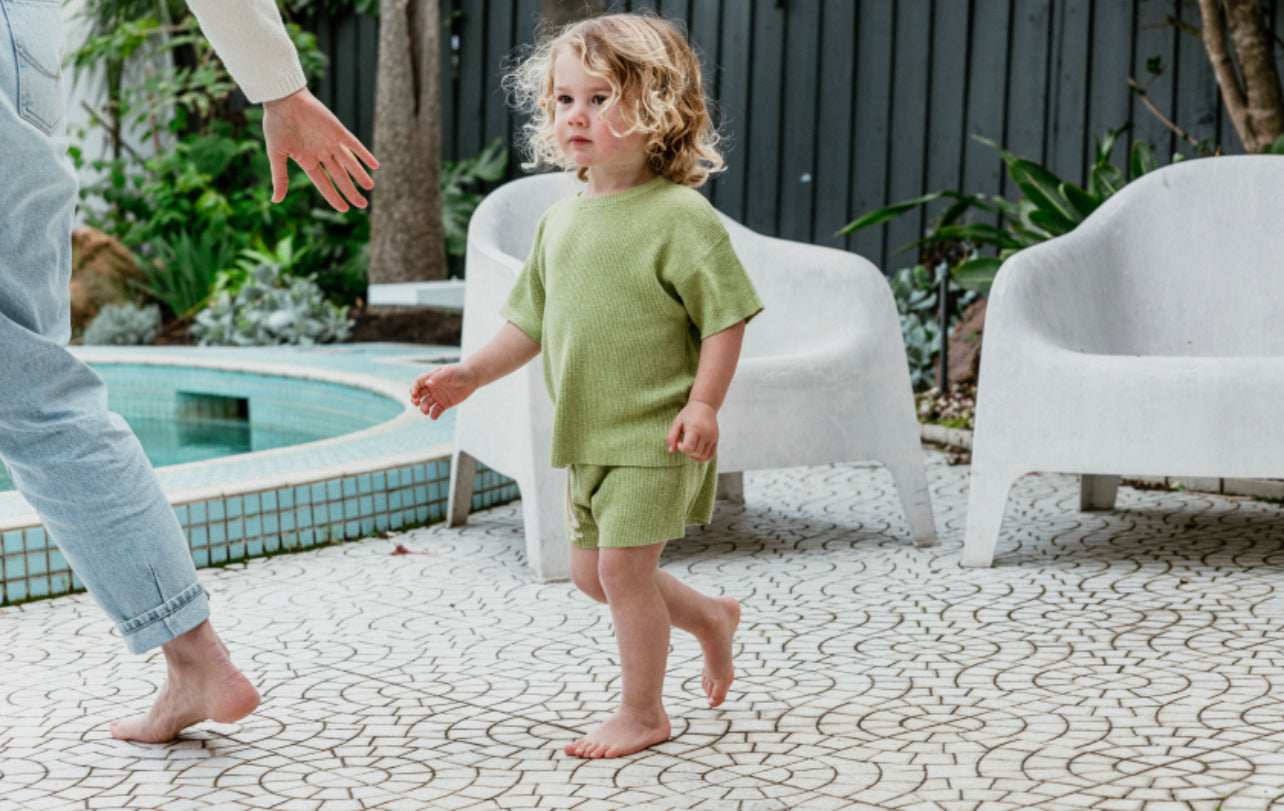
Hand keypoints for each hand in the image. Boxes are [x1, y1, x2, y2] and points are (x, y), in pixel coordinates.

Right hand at [262, 87, 378, 210]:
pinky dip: (364, 154)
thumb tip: (276, 201)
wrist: (283, 100)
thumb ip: (280, 177)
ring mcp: (331, 142)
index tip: (345, 209)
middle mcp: (321, 153)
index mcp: (307, 161)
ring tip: (370, 187)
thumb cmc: (276, 126)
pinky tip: (375, 165)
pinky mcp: (338, 130)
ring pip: (349, 162)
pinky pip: (354, 144)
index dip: (334, 197)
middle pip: (340, 176)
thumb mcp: (276, 155)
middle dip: (351, 191)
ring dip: (360, 175)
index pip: (324, 183)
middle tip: (363, 204)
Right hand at [410, 364, 478, 419]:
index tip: (413, 394)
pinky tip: (433, 417)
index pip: (418, 383)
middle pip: (419, 394)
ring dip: (424, 408)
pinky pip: (436, 410)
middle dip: (415, 399)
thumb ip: (439, 378)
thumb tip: (428, 384)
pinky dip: (434, 414)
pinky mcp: (444, 404)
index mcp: (430, 378)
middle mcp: (432, 388)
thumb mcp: (449, 372)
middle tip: (416, 403)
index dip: (413, 388)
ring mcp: (437, 396)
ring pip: (426, 404)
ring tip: (426, 411)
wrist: (472, 378)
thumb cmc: (459, 371)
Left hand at [667, 401, 718, 461]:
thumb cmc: (689, 414)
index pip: (689, 447)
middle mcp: (706, 433)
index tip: (679, 442)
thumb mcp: (677, 422)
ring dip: (694, 455)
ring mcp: (713, 437)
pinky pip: (711, 454)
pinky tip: (696, 455)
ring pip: (703, 455)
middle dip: (687, 451)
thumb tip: (670, 451)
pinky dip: (703, 458)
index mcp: (695, 428)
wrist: (705, 405)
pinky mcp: (716, 439)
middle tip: (683, 442)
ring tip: (689, 446)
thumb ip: (672, 436)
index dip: (681, 448)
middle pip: (696, 452)